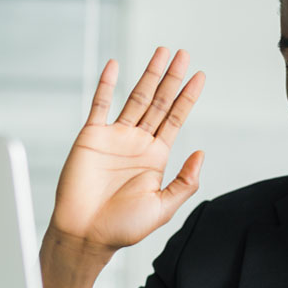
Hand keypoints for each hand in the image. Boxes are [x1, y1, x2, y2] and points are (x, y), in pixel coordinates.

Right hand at [41, 47, 205, 287]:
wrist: (85, 234)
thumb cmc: (122, 227)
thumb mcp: (163, 206)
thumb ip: (185, 182)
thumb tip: (202, 153)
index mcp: (156, 157)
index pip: (176, 119)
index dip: (188, 97)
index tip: (200, 75)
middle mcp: (137, 143)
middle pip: (159, 102)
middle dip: (172, 78)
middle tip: (184, 53)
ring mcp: (115, 137)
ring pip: (135, 98)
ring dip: (148, 75)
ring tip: (162, 52)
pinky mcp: (91, 137)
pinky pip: (99, 105)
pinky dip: (106, 85)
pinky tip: (115, 65)